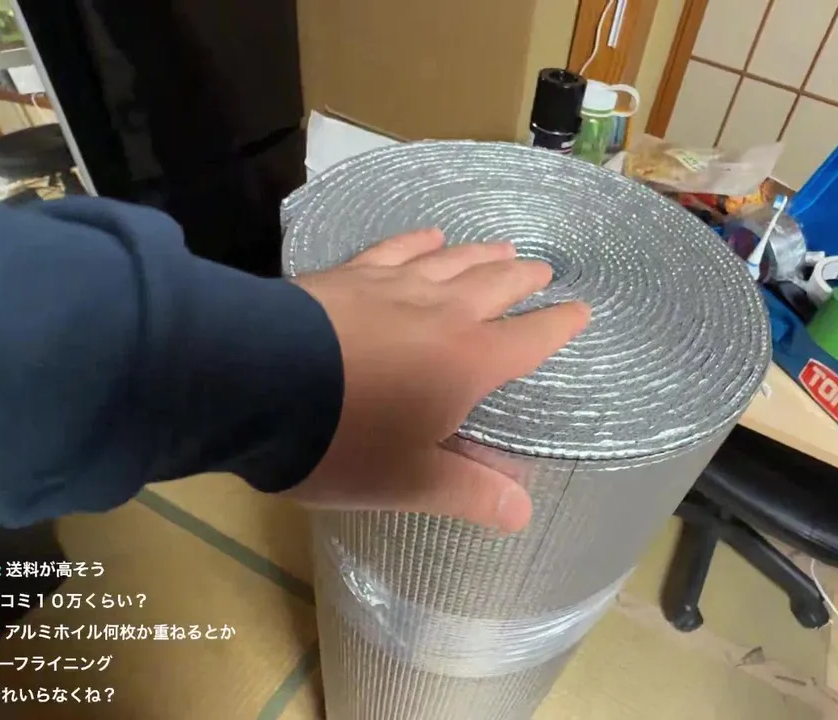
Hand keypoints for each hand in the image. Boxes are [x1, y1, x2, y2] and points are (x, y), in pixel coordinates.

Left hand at [285, 229, 590, 532]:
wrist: (256, 382)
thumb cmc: (344, 441)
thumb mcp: (409, 481)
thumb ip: (469, 492)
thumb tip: (524, 510)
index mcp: (469, 363)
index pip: (530, 340)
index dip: (559, 326)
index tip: (581, 311)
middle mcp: (443, 313)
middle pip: (496, 286)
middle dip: (523, 279)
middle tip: (543, 269)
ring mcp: (395, 286)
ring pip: (452, 261)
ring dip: (481, 254)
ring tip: (501, 247)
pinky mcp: (350, 275)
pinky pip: (397, 249)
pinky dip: (420, 241)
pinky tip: (429, 236)